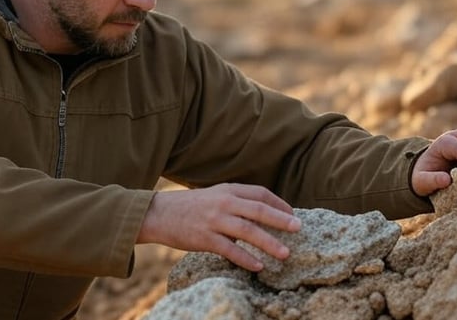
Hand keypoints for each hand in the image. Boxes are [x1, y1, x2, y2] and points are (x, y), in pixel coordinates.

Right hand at [137, 183, 300, 271]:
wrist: (158, 213)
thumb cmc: (191, 206)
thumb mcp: (215, 195)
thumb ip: (236, 200)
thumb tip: (263, 211)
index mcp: (228, 190)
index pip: (260, 193)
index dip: (279, 204)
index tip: (292, 214)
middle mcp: (223, 203)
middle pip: (259, 210)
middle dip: (281, 220)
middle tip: (298, 229)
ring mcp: (214, 220)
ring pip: (248, 231)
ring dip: (269, 243)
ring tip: (285, 254)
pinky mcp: (204, 238)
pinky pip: (230, 250)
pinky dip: (246, 259)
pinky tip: (259, 266)